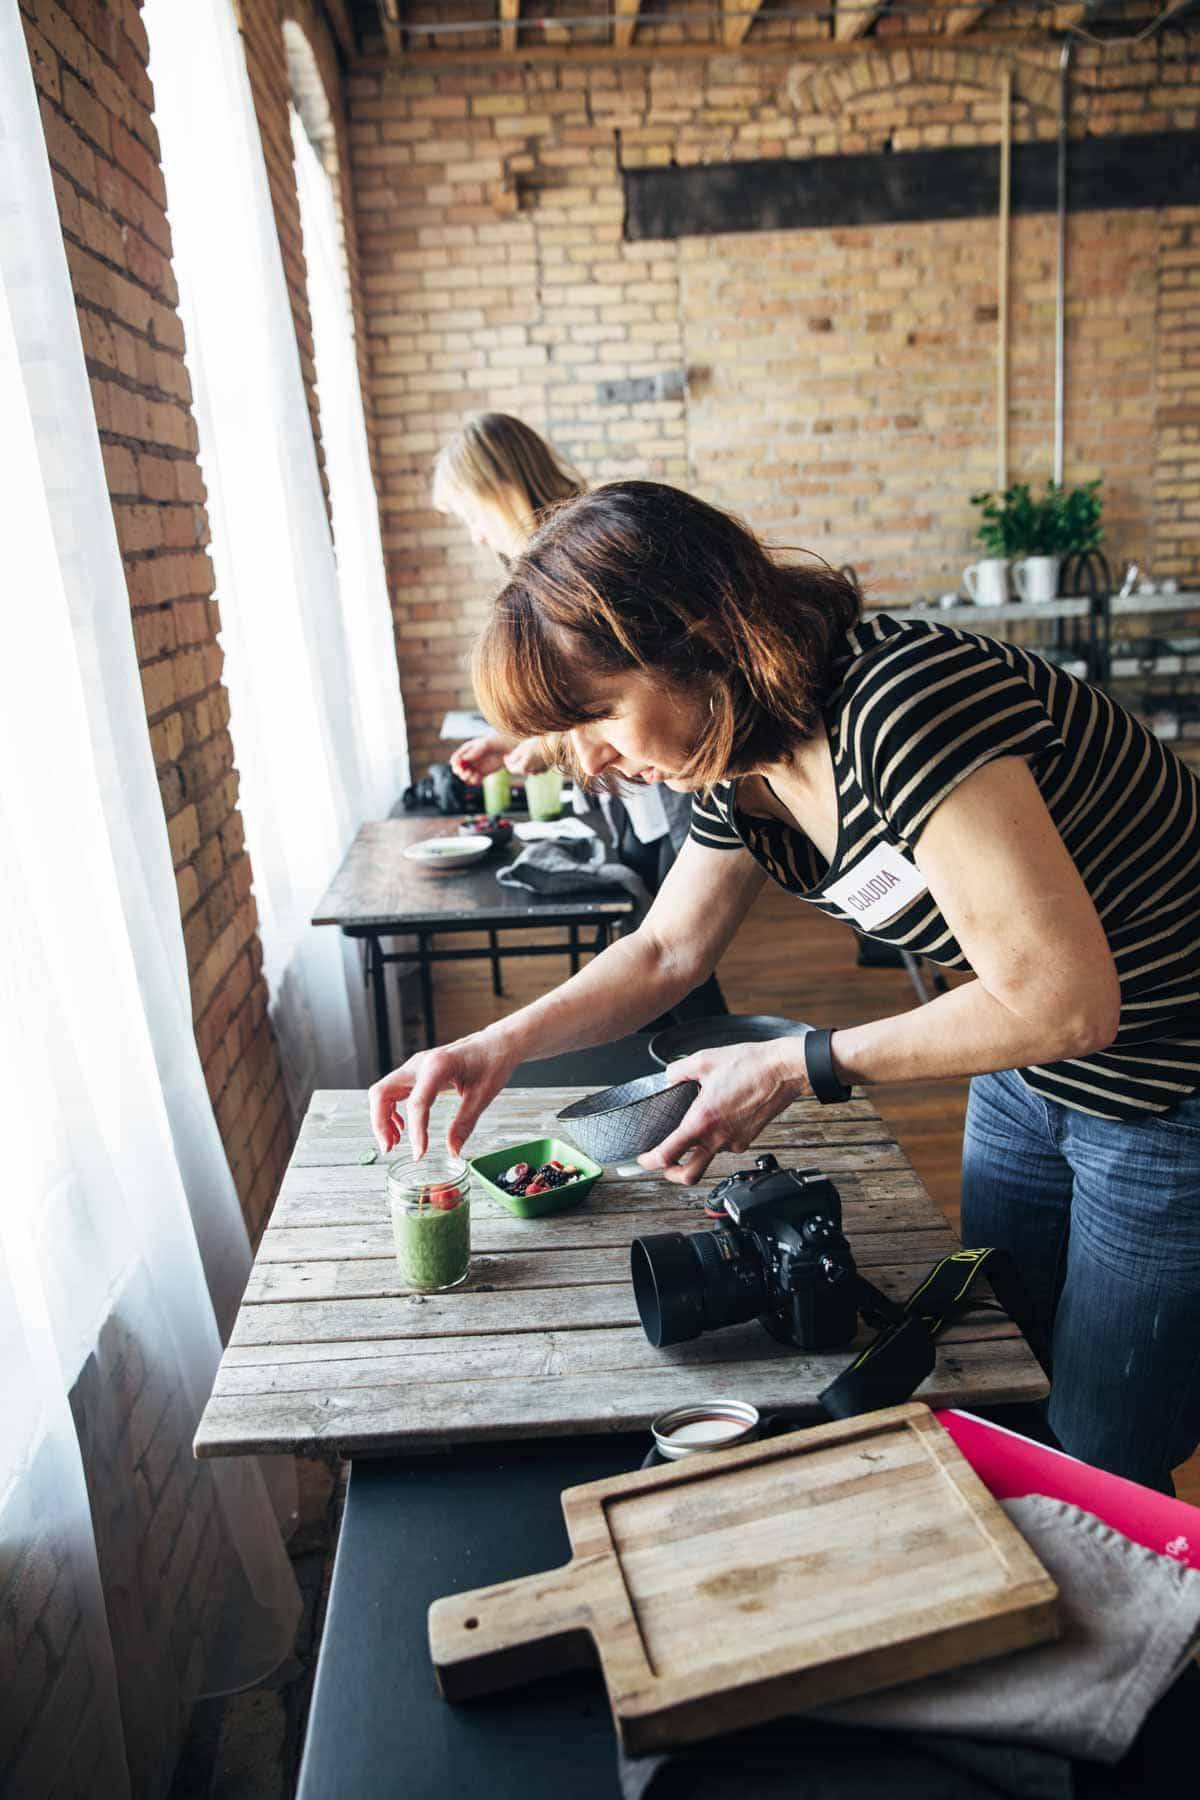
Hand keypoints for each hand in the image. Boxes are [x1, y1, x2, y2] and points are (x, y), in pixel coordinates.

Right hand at [368, 1034, 517, 1159]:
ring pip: (382, 1092)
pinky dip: (390, 1110)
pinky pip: (392, 1091)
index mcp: (438, 1066)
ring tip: (394, 1142)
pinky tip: (402, 1127)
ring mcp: (415, 1067)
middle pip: (382, 1093)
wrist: (496, 1043)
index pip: (416, 1103)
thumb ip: (464, 1124)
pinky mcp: (416, 1073)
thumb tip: (453, 1151)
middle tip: (390, 1148)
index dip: (416, 1131)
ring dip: (381, 1118)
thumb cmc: (492, 1061)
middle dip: (379, 1123)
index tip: (419, 1153)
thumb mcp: (483, 1095)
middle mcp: (420, 1063)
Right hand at [450, 733, 510, 782]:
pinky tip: (478, 778)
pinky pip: (474, 780)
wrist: (508, 748)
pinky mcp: (482, 774)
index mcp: (466, 750)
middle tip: (467, 773)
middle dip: (460, 772)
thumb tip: (463, 759)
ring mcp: (475, 767)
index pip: (455, 759)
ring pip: (465, 776)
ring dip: (466, 778)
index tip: (459, 767)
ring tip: (473, 775)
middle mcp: (468, 759)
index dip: (455, 764)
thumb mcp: (485, 744)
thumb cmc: (496, 742)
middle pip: (458, 769)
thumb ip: (474, 751)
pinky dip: (474, 781)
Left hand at [503, 737, 550, 776]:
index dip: (507, 762)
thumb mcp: (522, 748)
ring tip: (524, 753)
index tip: (506, 755)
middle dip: (515, 762)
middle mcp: (530, 772)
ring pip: (528, 768)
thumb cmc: (537, 745)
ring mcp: (538, 771)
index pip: (511, 769)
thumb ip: (513, 756)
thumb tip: (507, 760)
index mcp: (523, 768)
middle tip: (513, 754)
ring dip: (524, 763)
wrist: (554, 745)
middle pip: (519, 769)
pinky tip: (534, 755)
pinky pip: (535, 767)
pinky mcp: (545, 769)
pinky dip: (532, 763)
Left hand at [636, 1041, 810, 1185]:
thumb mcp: (704, 1060)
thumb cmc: (750, 1064)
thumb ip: (678, 1071)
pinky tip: (717, 1118)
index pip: (668, 1154)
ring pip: (708, 1156)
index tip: (643, 1159)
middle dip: (671, 1174)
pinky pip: (724, 1145)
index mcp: (702, 1120)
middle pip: (689, 1174)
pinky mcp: (747, 1140)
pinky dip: (715, 1137)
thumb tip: (668, 1078)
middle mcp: (718, 1137)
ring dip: (695, 1149)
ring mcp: (734, 1142)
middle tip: (663, 1164)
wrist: (783, 1070)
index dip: (650, 1161)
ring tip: (693, 1128)